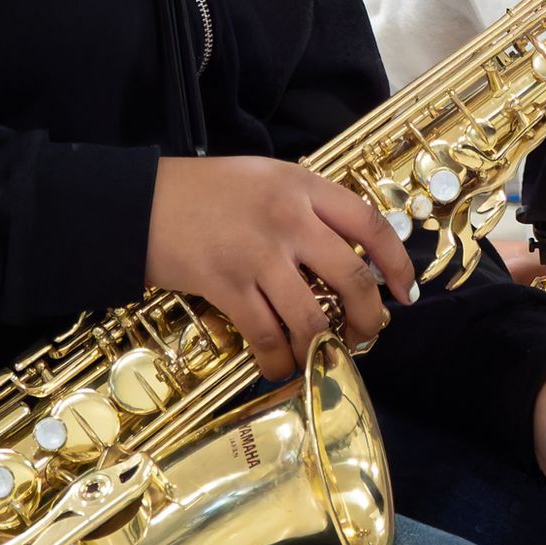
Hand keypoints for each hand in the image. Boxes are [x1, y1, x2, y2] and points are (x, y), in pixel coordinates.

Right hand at [145, 156, 417, 380]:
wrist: (140, 202)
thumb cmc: (204, 190)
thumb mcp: (266, 177)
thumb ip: (306, 205)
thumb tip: (345, 251)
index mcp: (303, 185)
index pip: (370, 224)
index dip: (397, 261)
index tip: (405, 290)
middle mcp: (289, 218)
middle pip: (351, 277)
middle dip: (367, 317)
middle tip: (366, 334)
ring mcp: (259, 254)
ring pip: (312, 316)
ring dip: (323, 347)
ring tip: (323, 356)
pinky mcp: (228, 286)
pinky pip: (266, 335)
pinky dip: (277, 360)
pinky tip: (279, 367)